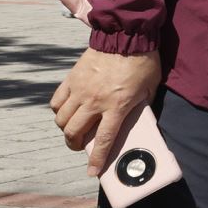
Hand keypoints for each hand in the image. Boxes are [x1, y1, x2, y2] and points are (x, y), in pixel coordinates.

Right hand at [50, 48, 161, 176]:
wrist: (126, 35)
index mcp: (117, 106)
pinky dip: (58, 110)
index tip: (92, 172)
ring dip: (65, 129)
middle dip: (75, 145)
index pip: (104, 140)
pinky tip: (66, 111)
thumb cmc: (143, 62)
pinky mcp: (71, 79)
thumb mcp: (150, 89)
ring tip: (73, 129)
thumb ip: (142, 108)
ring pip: (62, 119)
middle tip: (80, 146)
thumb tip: (139, 123)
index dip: (97, 159)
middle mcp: (95, 101)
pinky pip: (57, 101)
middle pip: (74, 133)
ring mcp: (80, 90)